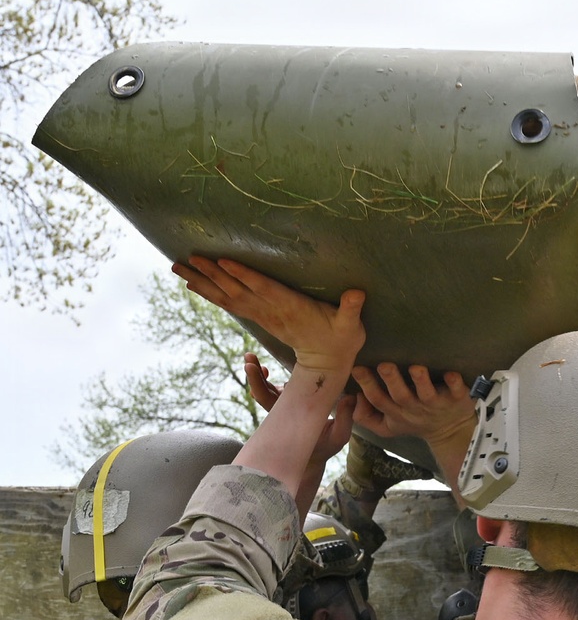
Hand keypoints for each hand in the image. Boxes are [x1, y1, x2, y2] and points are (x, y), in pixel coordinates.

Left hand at [173, 257, 365, 373]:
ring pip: (227, 296)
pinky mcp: (259, 315)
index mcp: (290, 307)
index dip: (244, 276)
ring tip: (178, 267)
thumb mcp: (350, 325)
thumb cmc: (342, 337)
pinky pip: (229, 302)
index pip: (263, 288)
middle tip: (187, 259)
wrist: (328, 360)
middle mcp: (270, 310)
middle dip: (211, 275)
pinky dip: (210, 291)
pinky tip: (193, 282)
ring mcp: (262, 313)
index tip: (222, 262)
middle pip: (236, 291)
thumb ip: (351, 310)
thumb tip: (356, 294)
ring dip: (202, 282)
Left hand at [245, 353, 350, 470]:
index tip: (260, 368)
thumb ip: (344, 418)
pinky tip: (264, 368)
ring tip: (250, 357)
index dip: (260, 385)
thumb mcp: (339, 436)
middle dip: (253, 375)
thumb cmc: (326, 446)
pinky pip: (269, 390)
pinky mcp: (285, 403)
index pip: (268, 400)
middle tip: (249, 358)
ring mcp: (281, 407)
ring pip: (263, 390)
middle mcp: (280, 412)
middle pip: (260, 393)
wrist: (315, 456)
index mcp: (287, 419)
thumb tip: (350, 397)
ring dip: (256, 374)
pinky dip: (264, 379)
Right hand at [353, 363, 476, 503]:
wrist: (450, 432)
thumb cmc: (413, 420)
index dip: (367, 385)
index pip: (377, 400)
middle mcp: (414, 408)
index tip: (357, 368)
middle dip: (392, 381)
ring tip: (416, 368)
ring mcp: (436, 405)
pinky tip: (452, 374)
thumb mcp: (388, 425)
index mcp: (396, 413)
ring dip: (421, 381)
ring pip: (426, 394)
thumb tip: (351, 397)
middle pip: (400, 396)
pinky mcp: (457, 400)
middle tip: (384, 365)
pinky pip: (456, 392)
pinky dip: (455, 384)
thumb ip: (365, 416)